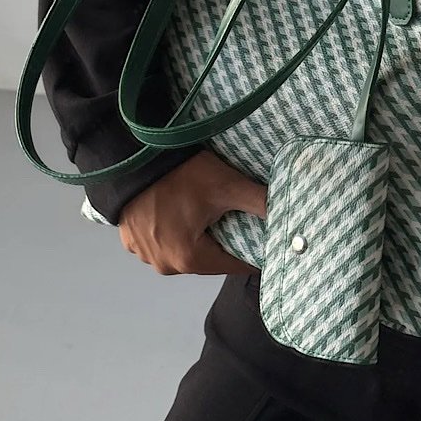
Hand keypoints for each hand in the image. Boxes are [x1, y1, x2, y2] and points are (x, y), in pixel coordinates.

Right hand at [117, 149, 266, 276]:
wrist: (131, 156)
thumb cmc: (178, 173)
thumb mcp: (227, 185)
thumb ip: (260, 202)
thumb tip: (289, 213)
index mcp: (190, 258)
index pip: (234, 264)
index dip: (252, 251)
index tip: (263, 240)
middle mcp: (165, 264)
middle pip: (209, 259)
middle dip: (223, 242)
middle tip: (234, 219)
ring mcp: (145, 254)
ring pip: (184, 252)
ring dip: (197, 238)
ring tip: (205, 213)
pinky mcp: (131, 240)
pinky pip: (161, 243)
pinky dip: (173, 232)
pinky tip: (180, 213)